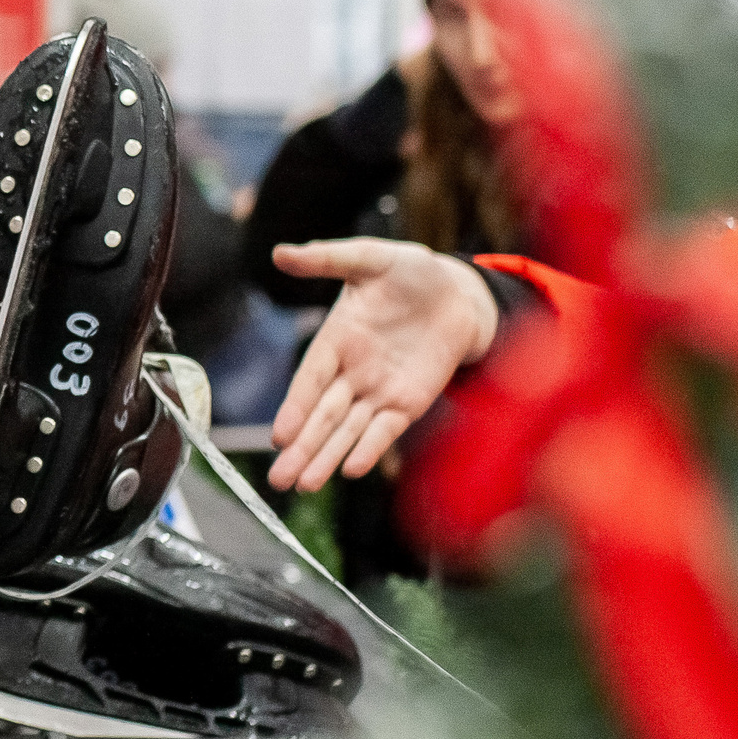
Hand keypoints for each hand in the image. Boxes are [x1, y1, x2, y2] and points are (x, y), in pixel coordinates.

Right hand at [267, 238, 498, 493]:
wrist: (459, 292)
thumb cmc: (411, 272)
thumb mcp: (370, 258)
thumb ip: (328, 258)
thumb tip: (280, 253)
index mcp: (335, 340)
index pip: (309, 381)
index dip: (295, 408)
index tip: (279, 436)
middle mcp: (351, 372)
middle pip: (322, 417)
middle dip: (301, 449)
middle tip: (279, 481)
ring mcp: (379, 391)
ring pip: (348, 430)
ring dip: (326, 458)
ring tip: (304, 485)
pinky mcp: (408, 403)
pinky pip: (386, 430)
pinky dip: (370, 449)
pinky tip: (351, 469)